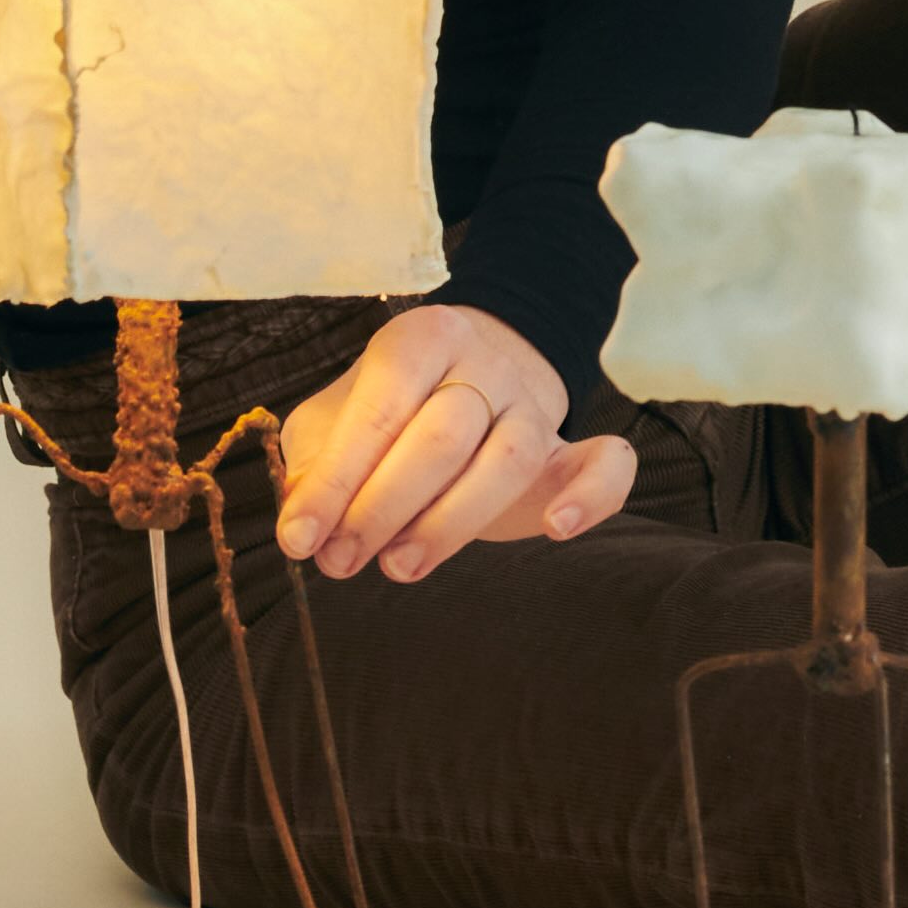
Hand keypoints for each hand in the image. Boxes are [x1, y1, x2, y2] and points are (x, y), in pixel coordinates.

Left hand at [273, 300, 638, 582]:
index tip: (300, 541)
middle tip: (343, 561)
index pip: (380, 408)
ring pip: (510, 458)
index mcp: (420, 339)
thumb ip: (315, 467)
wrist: (471, 376)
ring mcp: (534, 404)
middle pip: (444, 434)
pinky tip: (557, 528)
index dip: (336, 480)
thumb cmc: (390, 410)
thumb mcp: (335, 421)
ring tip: (400, 567)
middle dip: (384, 506)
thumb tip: (305, 527)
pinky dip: (591, 496)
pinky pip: (607, 463)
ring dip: (452, 521)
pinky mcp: (571, 447)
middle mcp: (484, 363)